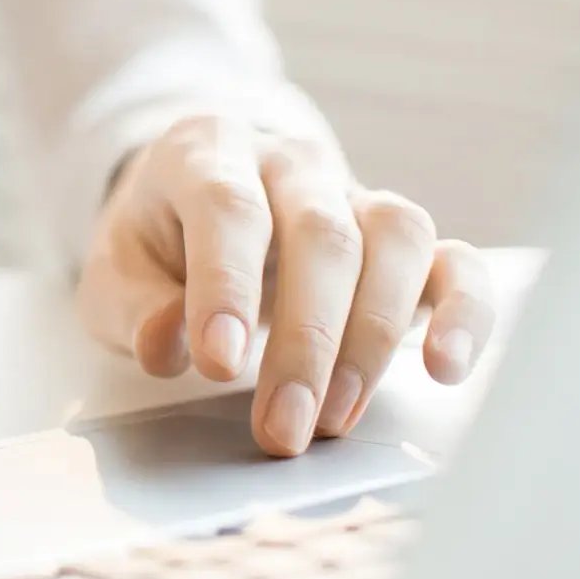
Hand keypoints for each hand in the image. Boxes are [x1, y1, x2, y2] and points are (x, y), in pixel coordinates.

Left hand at [77, 116, 494, 456]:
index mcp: (208, 153)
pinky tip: (445, 367)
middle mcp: (291, 163)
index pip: (228, 208)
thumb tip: (167, 345)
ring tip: (336, 417)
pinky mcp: (403, 238)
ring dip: (371, 337)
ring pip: (395, 240)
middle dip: (305, 341)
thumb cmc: (158, 240)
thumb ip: (134, 306)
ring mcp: (355, 193)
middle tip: (284, 425)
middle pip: (321, 235)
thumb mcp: (115, 268)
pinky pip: (454, 262)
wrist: (199, 196)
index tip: (219, 362)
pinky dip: (464, 312)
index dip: (226, 285)